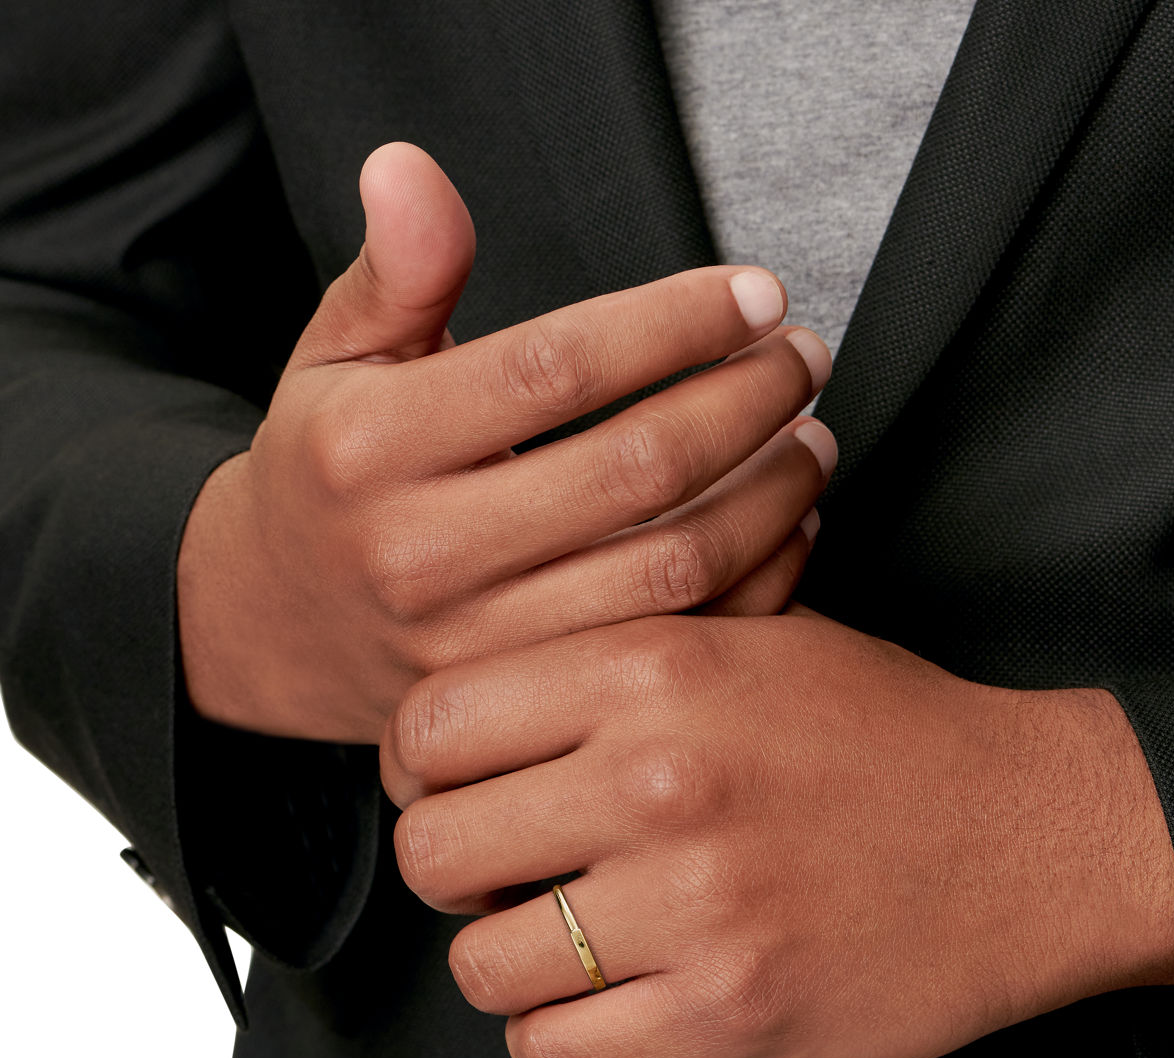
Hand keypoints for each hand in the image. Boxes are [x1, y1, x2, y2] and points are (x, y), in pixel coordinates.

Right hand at [177, 142, 833, 741]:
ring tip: (812, 438)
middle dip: (747, 401)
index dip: (676, 323)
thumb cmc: (327, 476)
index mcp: (373, 449)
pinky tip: (785, 525)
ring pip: (669, 566)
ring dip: (768, 494)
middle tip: (803, 358)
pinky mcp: (526, 696)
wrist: (282, 626)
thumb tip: (410, 167)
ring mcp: (478, 644)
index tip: (756, 296)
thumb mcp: (335, 360)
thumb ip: (396, 272)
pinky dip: (752, 583)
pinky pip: (671, 642)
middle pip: (635, 468)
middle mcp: (422, 554)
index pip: (556, 367)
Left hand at [380, 608, 1173, 1057]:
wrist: (1034, 831)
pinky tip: (603, 997)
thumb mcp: (753, 636)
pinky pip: (553, 1051)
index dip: (418, 768)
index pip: (432, 725)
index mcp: (653, 664)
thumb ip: (612, 655)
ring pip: (481, 965)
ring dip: (503, 960)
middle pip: (433, 849)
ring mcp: (695, 901)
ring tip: (560, 937)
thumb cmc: (884, 731)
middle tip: (502, 869)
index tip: (450, 789)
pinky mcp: (733, 1009)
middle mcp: (660, 775)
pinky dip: (555, 1033)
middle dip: (452, 868)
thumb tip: (475, 711)